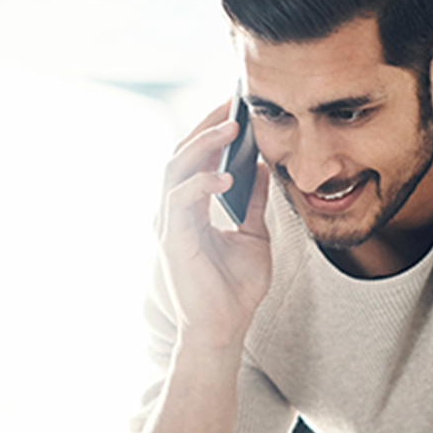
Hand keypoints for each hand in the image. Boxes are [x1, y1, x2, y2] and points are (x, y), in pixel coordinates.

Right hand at [156, 101, 272, 340]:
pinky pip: (179, 200)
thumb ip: (252, 202)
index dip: (213, 131)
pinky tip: (226, 175)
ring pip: (175, 169)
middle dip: (207, 126)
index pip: (197, 159)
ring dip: (203, 145)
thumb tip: (262, 166)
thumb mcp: (253, 235)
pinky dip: (200, 183)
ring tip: (230, 127)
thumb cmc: (234, 289)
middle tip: (233, 103)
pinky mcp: (172, 241)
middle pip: (182, 155)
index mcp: (191, 209)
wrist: (225, 330)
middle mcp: (175, 212)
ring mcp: (170, 225)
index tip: (236, 105)